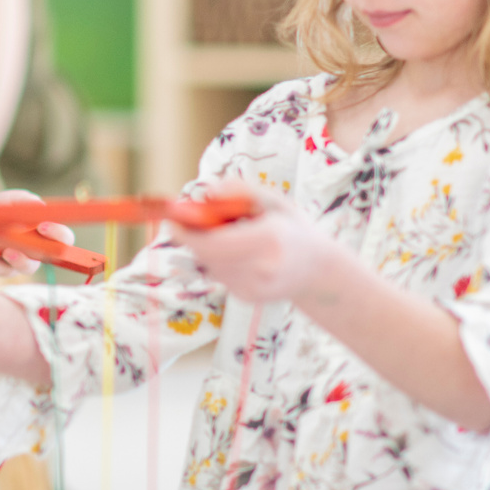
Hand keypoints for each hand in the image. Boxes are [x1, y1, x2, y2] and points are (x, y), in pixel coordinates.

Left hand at [0, 189, 78, 277]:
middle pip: (47, 258)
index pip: (63, 239)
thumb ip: (24, 201)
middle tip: (25, 243)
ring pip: (24, 268)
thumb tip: (39, 206)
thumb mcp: (11, 200)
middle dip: (41, 250)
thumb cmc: (1, 208)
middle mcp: (36, 252)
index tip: (43, 226)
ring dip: (18, 260)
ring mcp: (17, 263)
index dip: (58, 235)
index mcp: (46, 234)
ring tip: (7, 251)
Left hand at [167, 181, 336, 304]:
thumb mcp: (273, 200)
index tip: (172, 218)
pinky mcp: (247, 298)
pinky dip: (221, 262)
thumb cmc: (292, 228)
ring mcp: (254, 288)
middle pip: (206, 255)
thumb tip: (206, 192)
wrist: (317, 271)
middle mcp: (262, 268)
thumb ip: (239, 190)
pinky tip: (242, 255)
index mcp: (270, 239)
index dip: (186, 233)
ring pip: (211, 265)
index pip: (214, 242)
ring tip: (233, 236)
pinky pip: (220, 275)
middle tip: (191, 220)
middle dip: (194, 237)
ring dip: (209, 249)